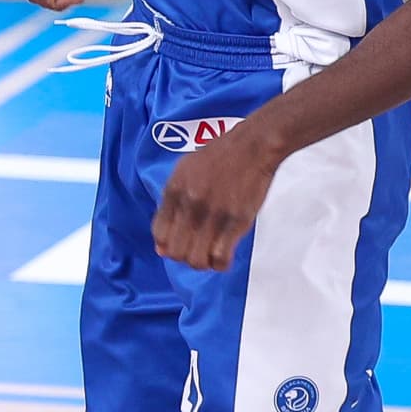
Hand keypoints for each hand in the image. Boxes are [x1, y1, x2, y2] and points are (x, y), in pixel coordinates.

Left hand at [152, 122, 285, 270]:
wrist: (251, 147)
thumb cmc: (219, 157)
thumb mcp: (184, 171)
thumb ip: (170, 203)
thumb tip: (161, 244)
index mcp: (174, 191)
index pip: (159, 234)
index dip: (167, 245)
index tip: (179, 243)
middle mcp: (190, 205)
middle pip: (176, 251)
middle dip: (184, 256)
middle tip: (197, 250)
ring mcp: (213, 215)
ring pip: (196, 260)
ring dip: (202, 263)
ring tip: (210, 254)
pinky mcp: (236, 222)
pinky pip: (220, 258)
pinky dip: (220, 264)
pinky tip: (223, 255)